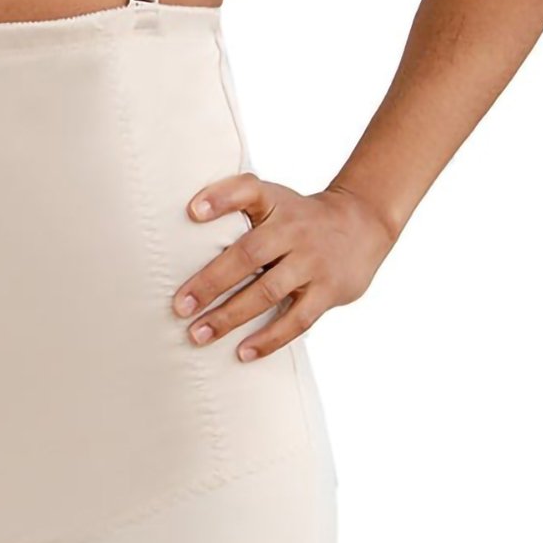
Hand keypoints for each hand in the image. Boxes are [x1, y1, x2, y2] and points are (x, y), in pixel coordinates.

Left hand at [170, 176, 396, 361]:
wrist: (363, 224)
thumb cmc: (299, 216)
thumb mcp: (274, 198)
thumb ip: (236, 203)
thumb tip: (184, 221)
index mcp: (275, 202)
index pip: (247, 190)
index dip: (219, 198)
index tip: (191, 211)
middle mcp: (293, 230)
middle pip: (248, 254)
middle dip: (210, 282)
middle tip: (179, 306)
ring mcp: (312, 262)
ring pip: (267, 292)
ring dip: (230, 316)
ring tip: (198, 334)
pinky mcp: (327, 291)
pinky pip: (296, 320)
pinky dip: (269, 338)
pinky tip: (243, 352)